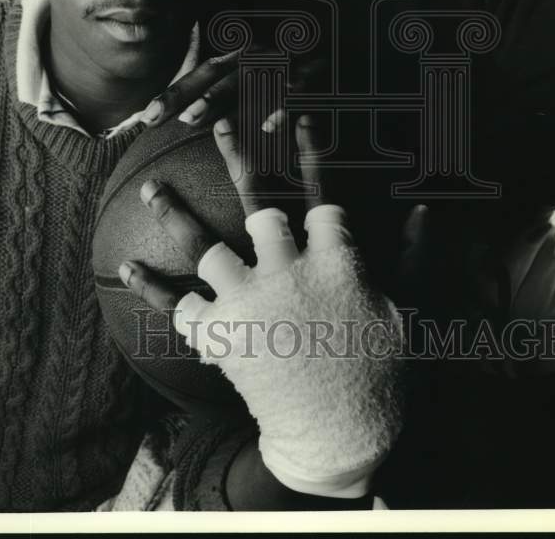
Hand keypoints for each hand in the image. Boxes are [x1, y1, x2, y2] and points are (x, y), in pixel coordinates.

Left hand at [120, 115, 403, 498]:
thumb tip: (426, 211)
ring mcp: (249, 304)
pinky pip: (179, 307)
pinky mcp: (222, 337)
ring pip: (205, 246)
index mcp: (335, 263)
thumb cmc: (379, 377)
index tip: (296, 116)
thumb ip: (413, 259)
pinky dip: (152, 288)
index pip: (321, 194)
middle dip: (240, 159)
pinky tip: (128, 264)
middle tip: (221, 126)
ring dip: (175, 215)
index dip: (309, 152)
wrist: (338, 439)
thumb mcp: (407, 313)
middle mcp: (288, 272)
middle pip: (259, 204)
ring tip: (153, 188)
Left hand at [139, 47, 326, 132]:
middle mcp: (259, 57)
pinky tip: (266, 127)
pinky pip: (296, 96)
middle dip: (188, 94)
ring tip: (195, 120)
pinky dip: (282, 110)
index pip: (202, 73)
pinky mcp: (314, 81)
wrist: (345, 61)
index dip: (173, 92)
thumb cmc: (288, 84)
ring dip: (222, 99)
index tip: (145, 116)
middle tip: (160, 118)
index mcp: (242, 59)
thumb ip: (220, 101)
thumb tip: (180, 115)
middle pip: (217, 72)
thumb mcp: (252, 87)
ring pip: (249, 80)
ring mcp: (286, 66)